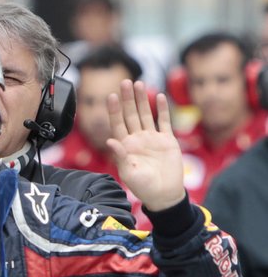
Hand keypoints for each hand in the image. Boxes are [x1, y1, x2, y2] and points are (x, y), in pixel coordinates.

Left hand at [106, 80, 184, 210]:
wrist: (164, 195)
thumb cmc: (144, 188)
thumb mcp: (129, 173)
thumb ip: (120, 156)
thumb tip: (110, 140)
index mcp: (126, 147)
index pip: (118, 124)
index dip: (114, 110)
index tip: (110, 96)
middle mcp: (137, 140)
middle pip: (131, 115)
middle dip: (127, 99)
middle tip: (125, 82)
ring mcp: (152, 139)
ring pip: (145, 115)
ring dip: (142, 100)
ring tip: (139, 84)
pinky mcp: (167, 140)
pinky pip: (163, 122)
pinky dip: (162, 110)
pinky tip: (159, 97)